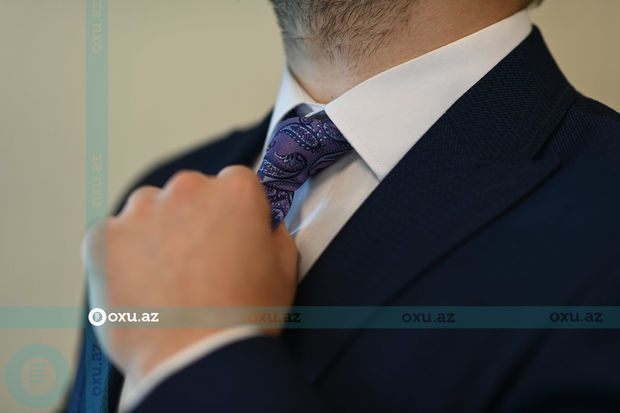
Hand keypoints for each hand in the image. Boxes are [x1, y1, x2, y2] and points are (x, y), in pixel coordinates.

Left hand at [82, 166, 297, 380]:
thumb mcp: (284, 272)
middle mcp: (187, 188)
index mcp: (235, 190)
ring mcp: (140, 211)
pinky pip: (112, 237)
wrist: (197, 361)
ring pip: (148, 211)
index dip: (234, 212)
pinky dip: (121, 256)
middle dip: (192, 219)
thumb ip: (276, 236)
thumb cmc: (245, 319)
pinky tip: (138, 287)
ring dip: (155, 233)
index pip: (234, 183)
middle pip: (188, 192)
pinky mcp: (102, 238)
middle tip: (196, 264)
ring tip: (165, 279)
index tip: (231, 237)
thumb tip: (267, 226)